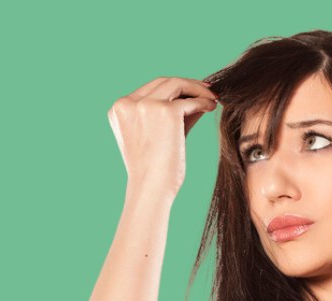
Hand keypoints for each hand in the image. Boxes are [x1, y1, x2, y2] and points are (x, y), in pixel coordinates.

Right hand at [107, 77, 217, 198]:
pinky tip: (211, 107)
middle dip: (187, 84)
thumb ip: (172, 113)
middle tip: (207, 91)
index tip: (192, 91)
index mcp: (119, 108)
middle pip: (163, 82)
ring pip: (176, 84)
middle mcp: (128, 103)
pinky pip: (190, 101)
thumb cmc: (156, 169)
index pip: (150, 88)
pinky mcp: (165, 111)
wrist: (153, 188)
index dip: (173, 87)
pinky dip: (203, 101)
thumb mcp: (159, 134)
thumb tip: (198, 96)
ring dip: (197, 89)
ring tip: (212, 98)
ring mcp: (145, 105)